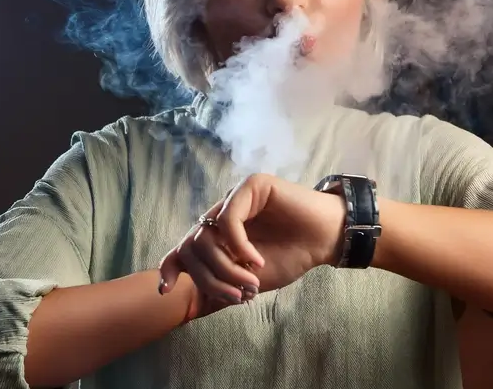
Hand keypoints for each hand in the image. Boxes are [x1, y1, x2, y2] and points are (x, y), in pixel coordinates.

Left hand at [159, 173, 345, 305]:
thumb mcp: (250, 279)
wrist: (327, 239)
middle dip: (210, 279)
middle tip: (237, 296)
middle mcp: (223, 212)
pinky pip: (228, 220)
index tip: (166, 291)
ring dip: (226, 268)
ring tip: (251, 284)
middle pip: (191, 246)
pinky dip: (238, 247)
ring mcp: (235, 197)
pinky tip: (256, 261)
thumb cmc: (293, 255)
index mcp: (220, 233)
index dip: (170, 266)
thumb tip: (192, 306)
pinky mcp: (251, 186)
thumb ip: (223, 284)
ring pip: (206, 235)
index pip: (184, 246)